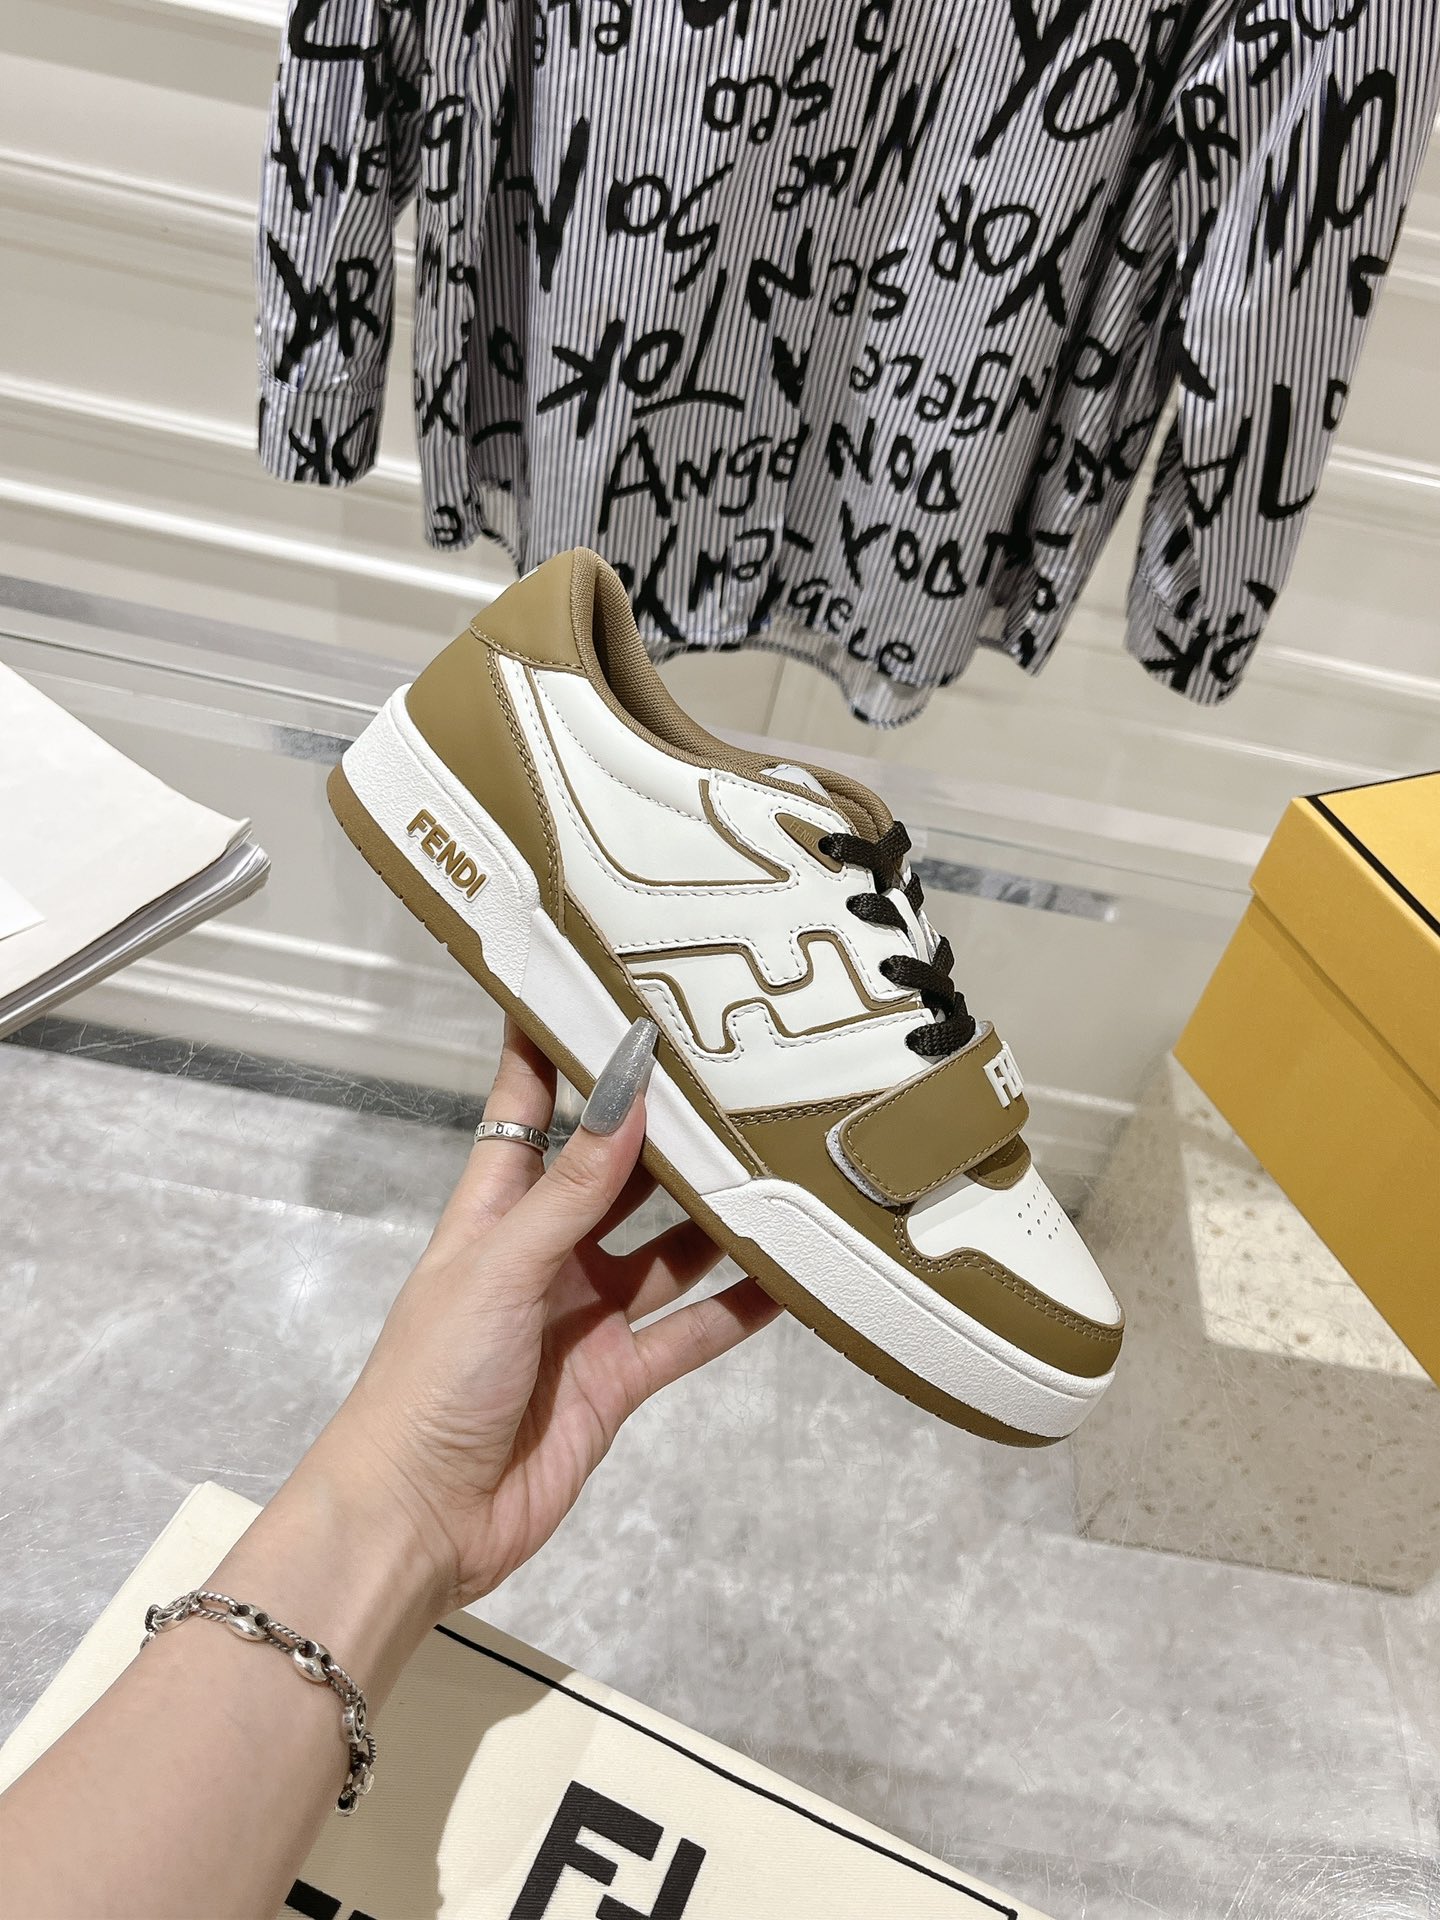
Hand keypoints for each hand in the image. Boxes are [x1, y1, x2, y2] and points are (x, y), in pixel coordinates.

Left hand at [313, 1016, 778, 1609]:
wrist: (420, 1519)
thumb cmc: (433, 1376)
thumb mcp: (499, 1268)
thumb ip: (572, 1191)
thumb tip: (630, 1092)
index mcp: (494, 1210)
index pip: (525, 1107)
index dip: (553, 1047)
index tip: (594, 978)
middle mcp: (545, 1251)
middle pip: (615, 1174)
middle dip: (666, 1130)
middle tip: (737, 1070)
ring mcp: (587, 1313)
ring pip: (665, 1248)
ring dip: (714, 1216)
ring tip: (782, 1161)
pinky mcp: (621, 1376)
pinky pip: (690, 1330)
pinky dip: (738, 1307)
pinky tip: (789, 1276)